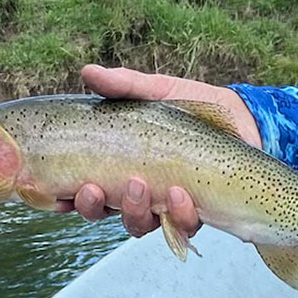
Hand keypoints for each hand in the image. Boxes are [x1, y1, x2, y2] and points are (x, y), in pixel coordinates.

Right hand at [54, 64, 260, 238]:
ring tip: (141, 185)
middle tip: (93, 189)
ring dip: (133, 211)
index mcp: (118, 163)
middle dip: (91, 206)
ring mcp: (164, 204)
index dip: (63, 196)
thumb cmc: (193, 108)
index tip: (53, 194)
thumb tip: (88, 71)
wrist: (244, 120)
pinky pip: (181, 226)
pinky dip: (178, 214)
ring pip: (138, 224)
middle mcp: (136, 189)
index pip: (81, 185)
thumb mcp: (157, 91)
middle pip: (101, 211)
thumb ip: (124, 85)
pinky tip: (180, 194)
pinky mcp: (196, 212)